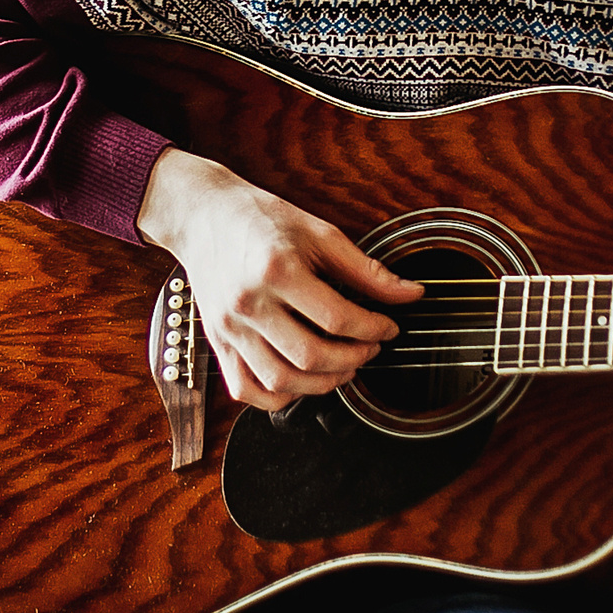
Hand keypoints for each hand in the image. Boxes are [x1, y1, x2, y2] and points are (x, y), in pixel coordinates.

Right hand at [136, 149, 423, 410]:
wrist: (202, 215)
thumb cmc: (259, 219)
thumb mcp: (318, 232)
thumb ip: (364, 269)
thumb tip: (409, 294)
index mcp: (276, 270)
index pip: (336, 317)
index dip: (372, 328)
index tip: (388, 327)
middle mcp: (248, 303)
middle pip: (310, 355)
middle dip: (352, 359)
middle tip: (369, 349)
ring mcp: (228, 327)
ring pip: (280, 380)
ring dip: (320, 384)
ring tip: (342, 368)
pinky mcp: (216, 341)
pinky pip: (246, 389)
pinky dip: (277, 396)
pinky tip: (301, 381)